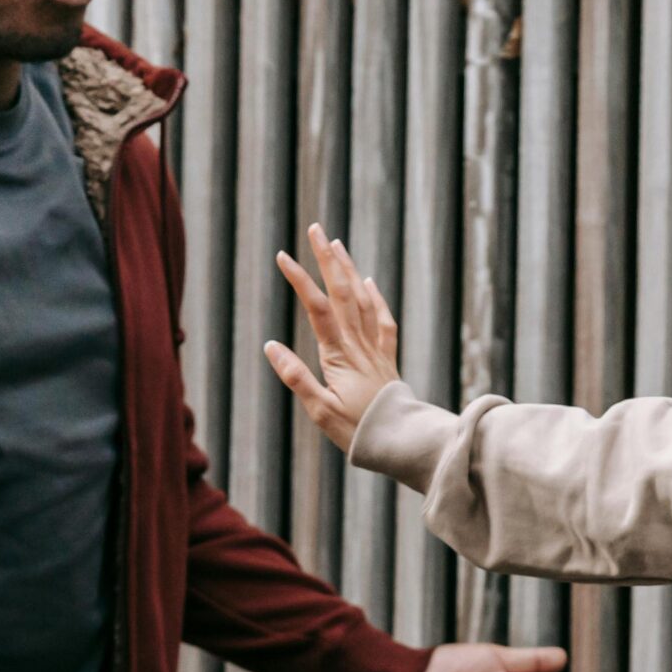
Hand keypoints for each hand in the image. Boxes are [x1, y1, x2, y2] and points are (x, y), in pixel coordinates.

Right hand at [265, 224, 401, 453]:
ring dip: (349, 270)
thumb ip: (296, 376)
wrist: (402, 441)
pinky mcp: (386, 358)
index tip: (283, 256)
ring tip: (337, 245)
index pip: (317, 308)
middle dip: (327, 259)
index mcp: (338, 355)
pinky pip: (383, 321)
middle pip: (342, 292)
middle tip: (316, 230)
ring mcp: (374, 349)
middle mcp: (358, 344)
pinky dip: (376, 298)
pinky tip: (368, 283)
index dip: (300, 279)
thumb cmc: (357, 431)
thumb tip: (270, 345)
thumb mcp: (319, 410)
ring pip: (363, 300)